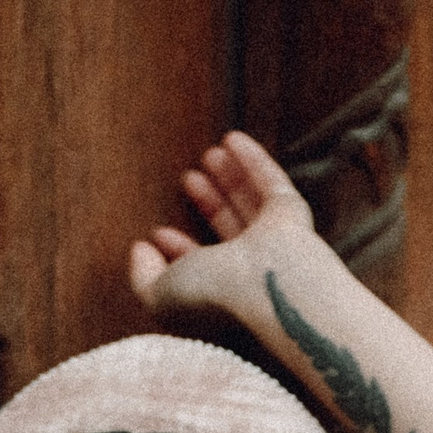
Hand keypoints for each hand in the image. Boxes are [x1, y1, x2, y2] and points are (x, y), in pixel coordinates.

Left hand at [126, 129, 327, 325]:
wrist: (262, 286)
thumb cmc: (214, 295)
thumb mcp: (161, 293)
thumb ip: (142, 276)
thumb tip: (140, 250)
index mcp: (225, 293)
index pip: (202, 268)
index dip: (179, 250)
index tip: (157, 233)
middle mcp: (253, 269)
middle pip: (228, 227)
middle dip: (209, 202)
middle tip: (188, 178)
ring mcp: (276, 241)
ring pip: (250, 202)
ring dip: (230, 177)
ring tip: (208, 153)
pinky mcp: (291, 212)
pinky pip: (271, 180)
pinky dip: (253, 159)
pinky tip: (233, 138)